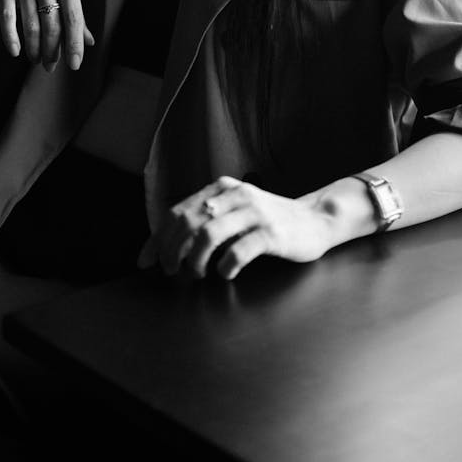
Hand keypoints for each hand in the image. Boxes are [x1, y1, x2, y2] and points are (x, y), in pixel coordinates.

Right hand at [0, 0, 93, 70]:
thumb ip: (77, 13)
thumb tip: (89, 42)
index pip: (74, 17)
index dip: (74, 44)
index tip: (75, 64)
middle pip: (51, 24)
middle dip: (52, 50)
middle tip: (50, 66)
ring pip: (30, 24)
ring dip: (34, 47)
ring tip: (36, 60)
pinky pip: (7, 17)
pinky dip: (11, 37)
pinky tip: (16, 51)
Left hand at [137, 175, 341, 280]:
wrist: (314, 220)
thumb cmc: (267, 221)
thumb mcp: (234, 211)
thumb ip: (205, 221)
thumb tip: (165, 247)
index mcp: (221, 188)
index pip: (177, 212)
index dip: (157, 239)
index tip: (146, 262)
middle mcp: (236, 194)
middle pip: (188, 222)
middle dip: (173, 251)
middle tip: (172, 272)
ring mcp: (255, 212)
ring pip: (209, 234)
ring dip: (195, 260)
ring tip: (198, 274)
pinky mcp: (272, 232)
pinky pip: (238, 251)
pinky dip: (225, 267)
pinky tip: (225, 274)